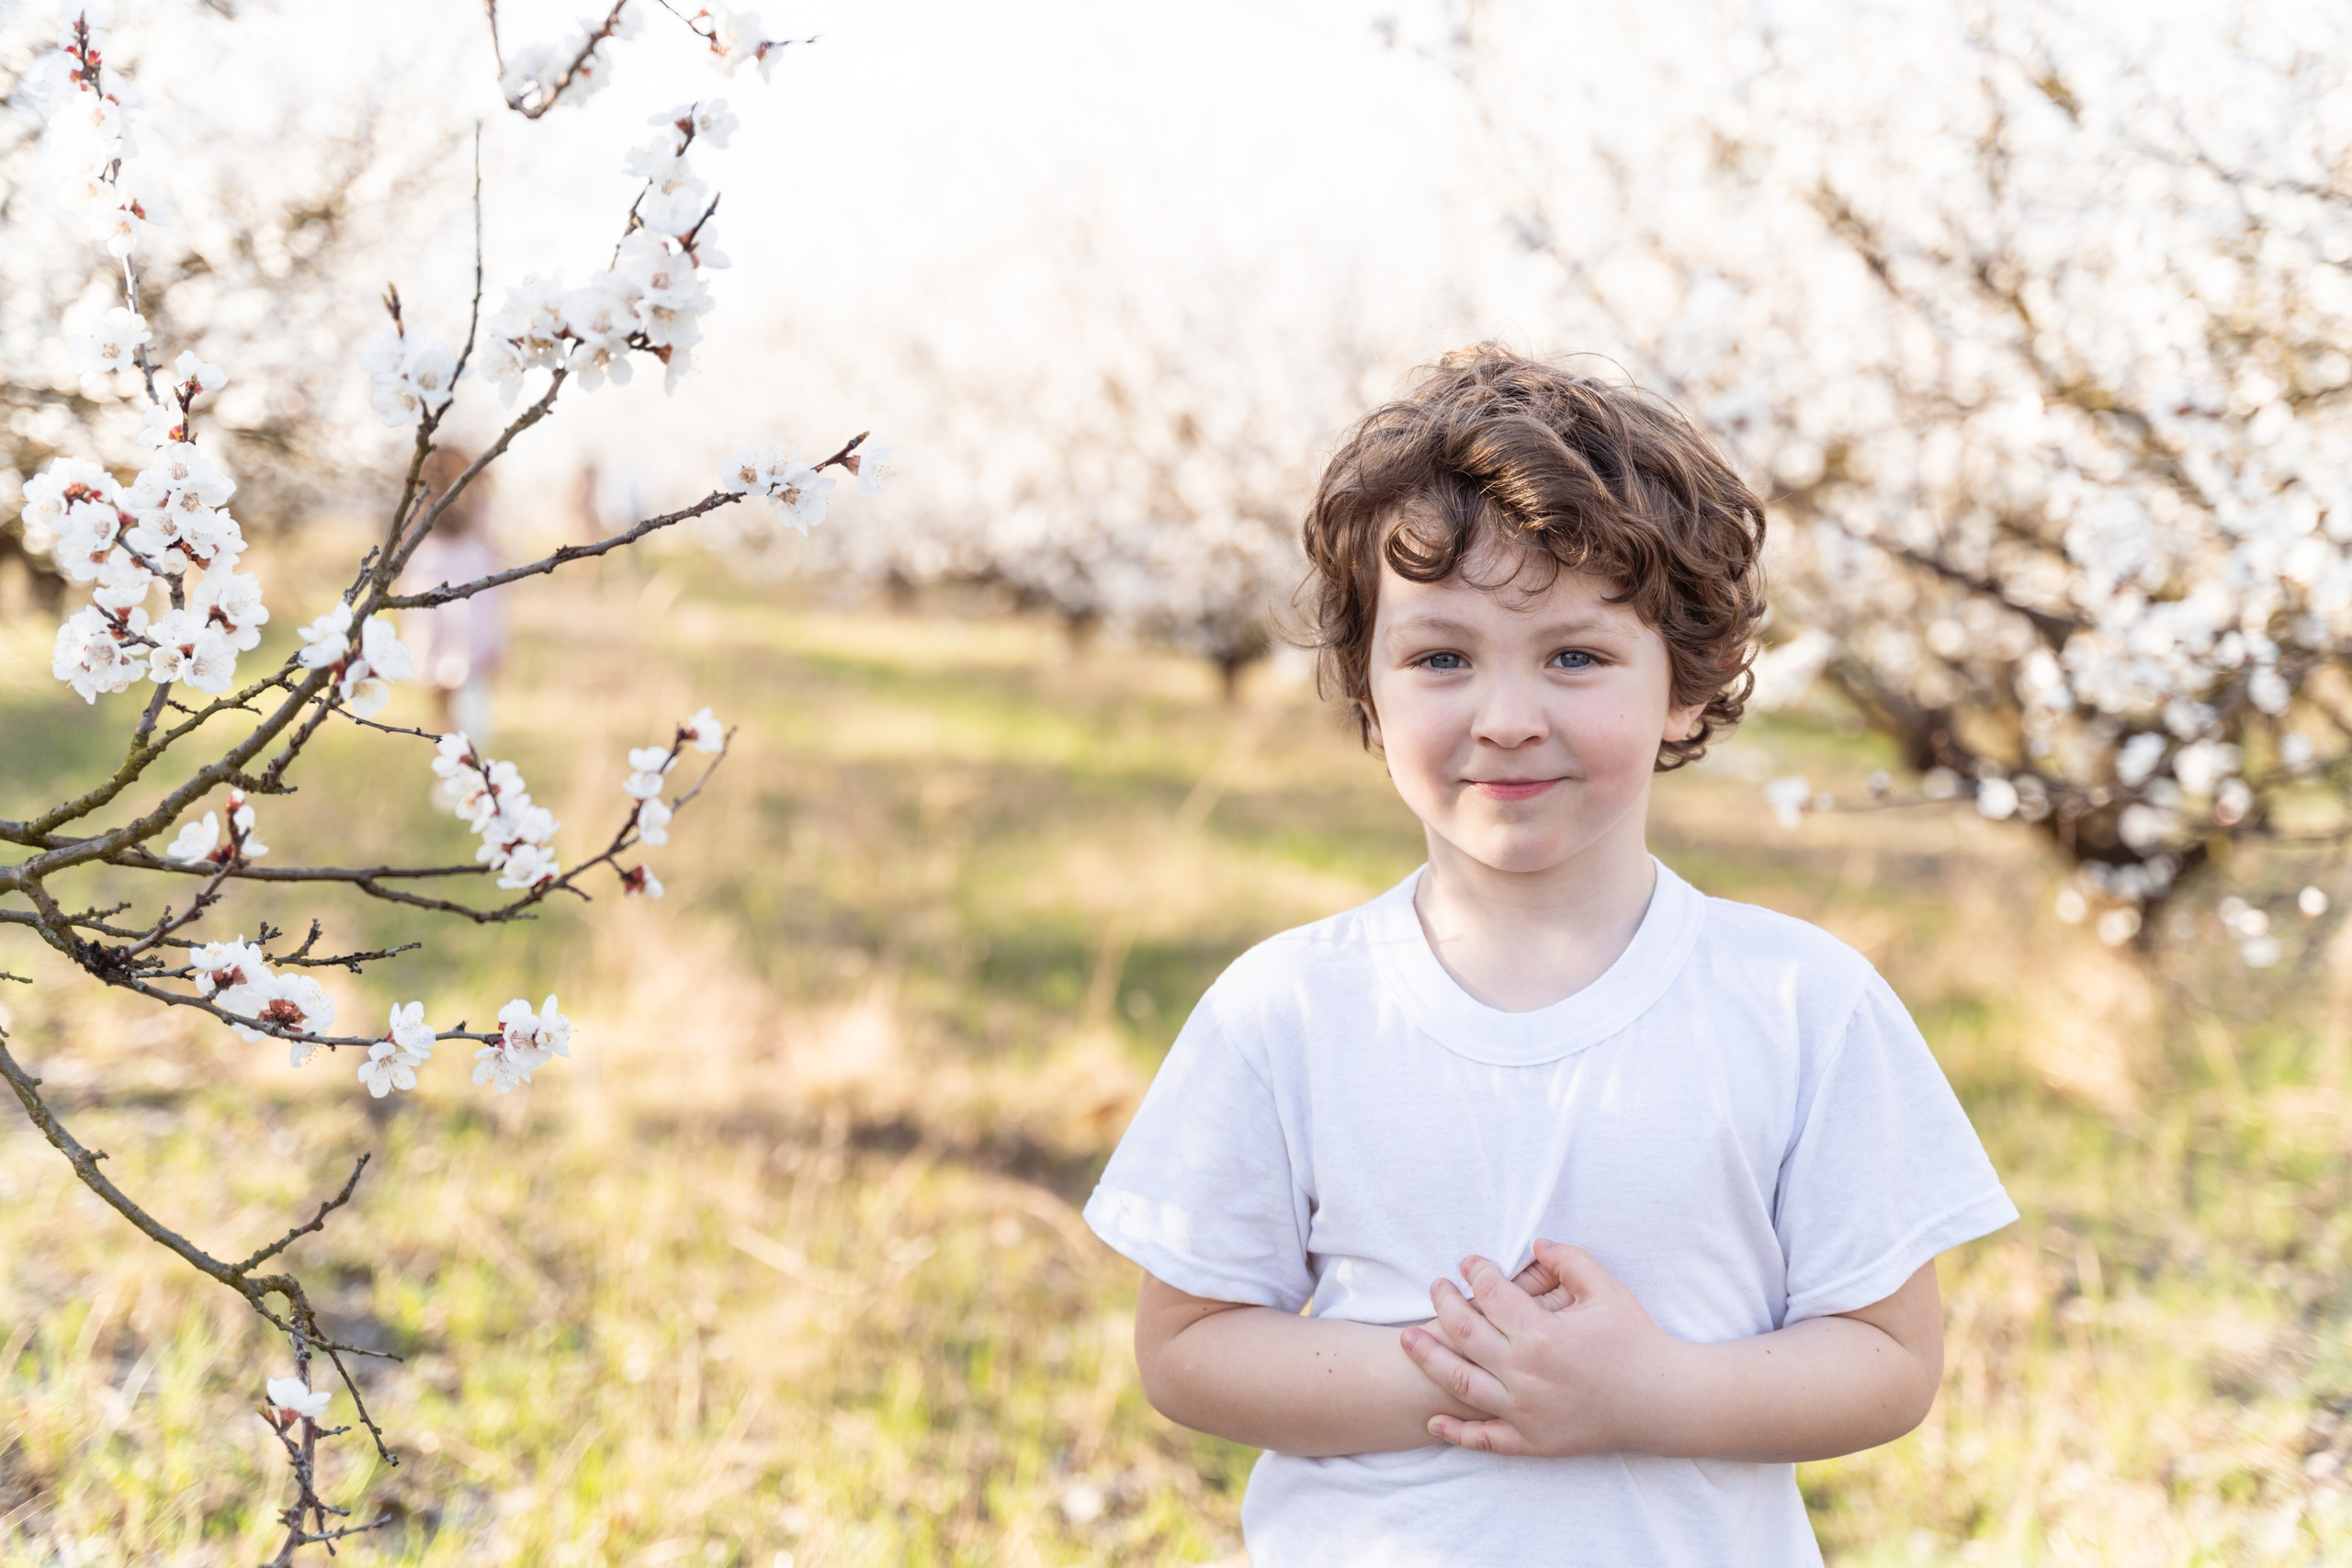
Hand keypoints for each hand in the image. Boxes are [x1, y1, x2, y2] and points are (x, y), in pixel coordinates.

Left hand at [1398, 1239, 1689, 1456]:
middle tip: (1435, 1287)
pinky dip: (1455, 1433)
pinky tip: (1433, 1421)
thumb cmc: (1638, 1341)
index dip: (1474, 1273)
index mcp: (1541, 1334)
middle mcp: (1524, 1374)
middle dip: (1443, 1304)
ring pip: (1459, 1383)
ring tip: (1408, 1340)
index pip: (1490, 1295)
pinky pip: (1485, 1439)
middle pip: (1464, 1332)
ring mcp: (1525, 1411)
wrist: (1664, 1401)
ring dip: (1429, 1359)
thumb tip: (1535, 1243)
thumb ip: (1569, 1260)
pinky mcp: (1533, 1441)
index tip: (1468, 1262)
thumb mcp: (1607, 1289)